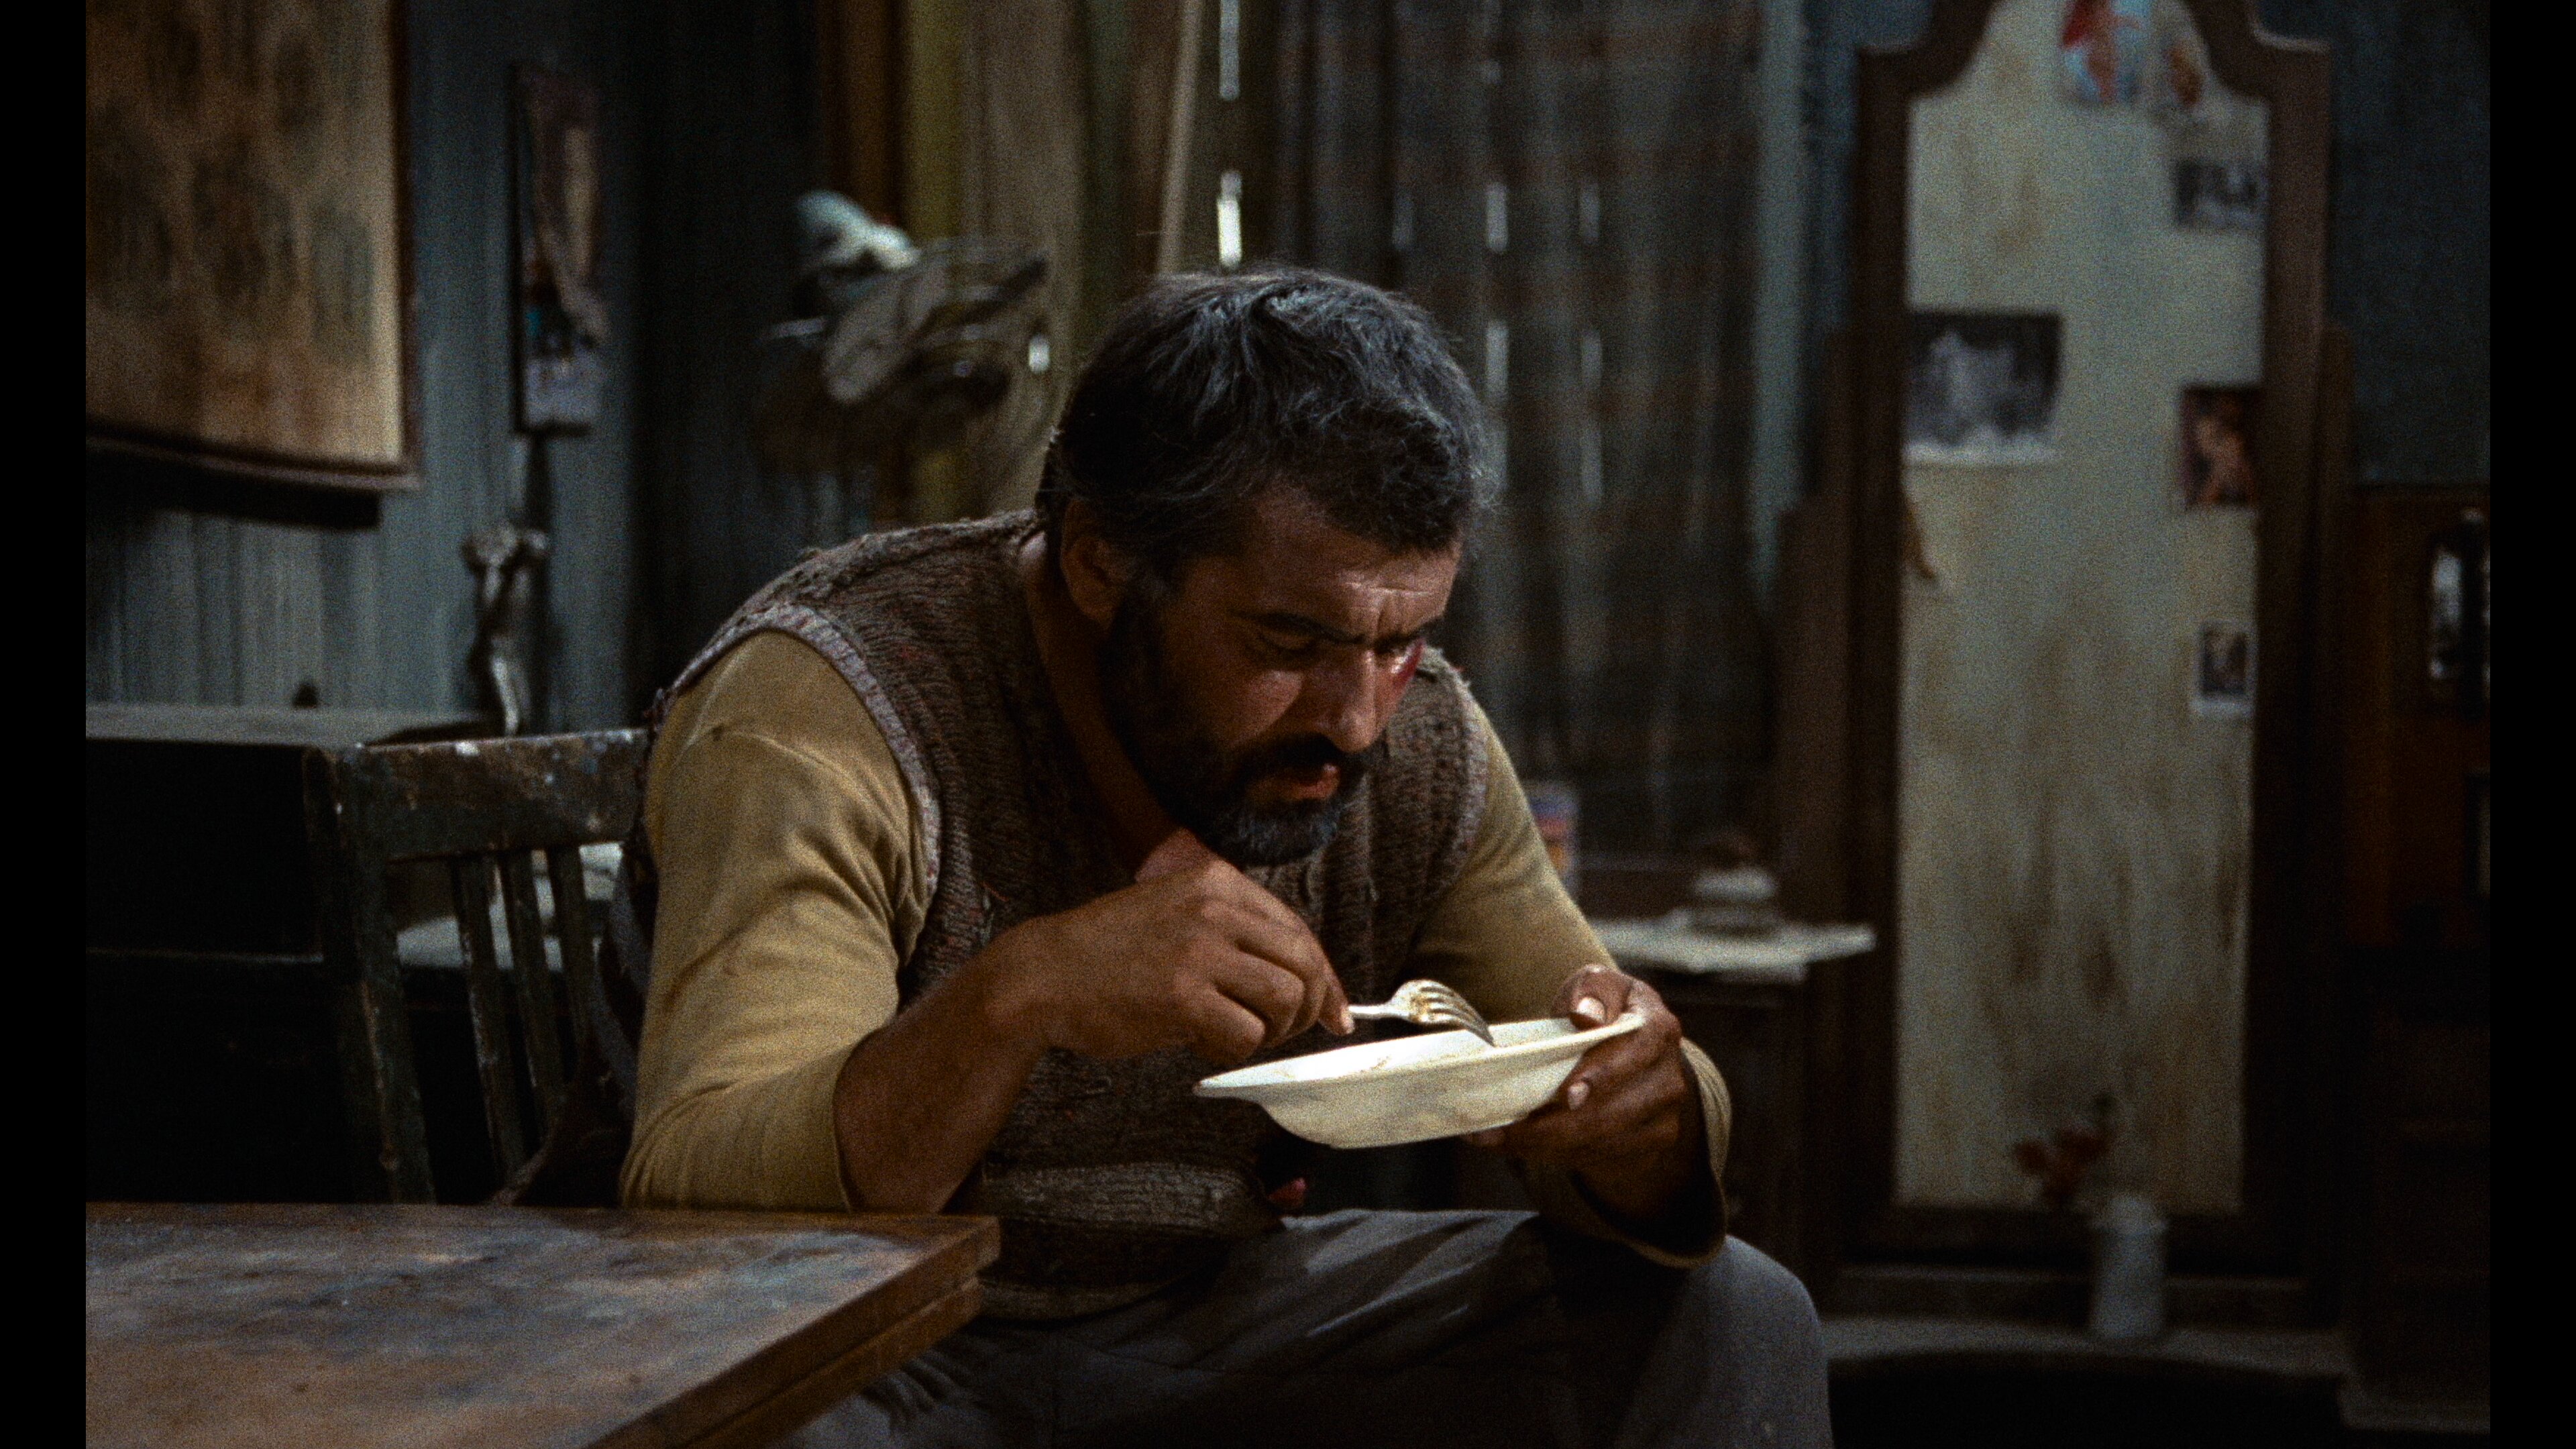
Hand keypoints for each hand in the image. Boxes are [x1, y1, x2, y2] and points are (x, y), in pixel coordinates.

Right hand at [972, 830, 1352, 1064]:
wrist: (1043, 975)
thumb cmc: (1109, 954)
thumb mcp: (1174, 914)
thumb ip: (1232, 934)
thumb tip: (1305, 981)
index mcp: (1216, 882)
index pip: (1298, 929)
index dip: (1325, 976)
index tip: (1336, 1011)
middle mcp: (1214, 908)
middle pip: (1304, 963)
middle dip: (1310, 1007)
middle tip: (1287, 1032)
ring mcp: (1198, 950)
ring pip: (1286, 998)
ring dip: (1274, 1030)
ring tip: (1238, 1034)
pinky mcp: (1182, 996)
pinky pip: (1247, 1033)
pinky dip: (1236, 1049)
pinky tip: (1204, 1043)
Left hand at [1467, 965, 1703, 1225]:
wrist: (1626, 1052)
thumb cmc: (1601, 1013)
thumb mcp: (1594, 986)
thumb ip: (1591, 990)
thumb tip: (1586, 1014)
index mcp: (1658, 1029)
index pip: (1635, 1053)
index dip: (1602, 1075)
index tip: (1567, 1096)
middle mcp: (1669, 1078)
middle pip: (1614, 1113)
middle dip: (1555, 1125)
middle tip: (1506, 1128)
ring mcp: (1663, 1118)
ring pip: (1602, 1143)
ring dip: (1547, 1145)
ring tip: (1502, 1138)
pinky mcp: (1647, 1147)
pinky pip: (1600, 1159)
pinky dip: (1557, 1155)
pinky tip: (1525, 1146)